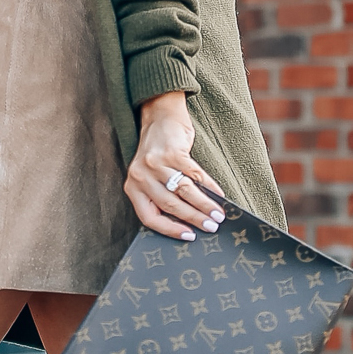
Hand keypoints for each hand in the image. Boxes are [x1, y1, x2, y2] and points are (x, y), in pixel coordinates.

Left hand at [125, 92, 225, 241]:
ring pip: (183, 191)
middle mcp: (140, 176)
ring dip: (204, 205)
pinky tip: (219, 194)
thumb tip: (190, 221)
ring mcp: (156, 163)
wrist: (160, 116)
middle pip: (169, 205)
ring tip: (218, 214)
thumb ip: (162, 196)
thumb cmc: (158, 152)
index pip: (149, 217)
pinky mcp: (173, 152)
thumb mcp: (152, 177)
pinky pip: (194, 174)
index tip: (189, 237)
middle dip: (194, 219)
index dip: (170, 230)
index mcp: (132, 187)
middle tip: (212, 227)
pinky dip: (209, 186)